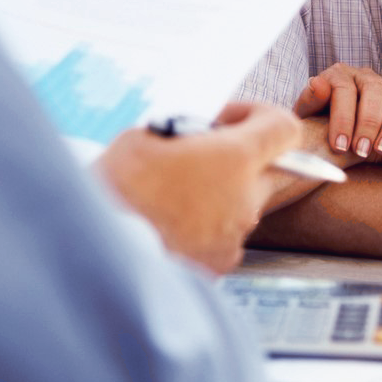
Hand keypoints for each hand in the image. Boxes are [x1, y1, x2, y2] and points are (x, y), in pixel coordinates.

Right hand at [94, 102, 300, 273]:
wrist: (97, 250)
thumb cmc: (116, 189)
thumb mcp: (144, 137)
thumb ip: (187, 134)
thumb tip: (195, 141)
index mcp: (236, 159)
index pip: (284, 129)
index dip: (259, 117)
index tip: (227, 121)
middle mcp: (247, 199)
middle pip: (266, 169)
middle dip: (239, 159)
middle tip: (197, 157)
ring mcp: (235, 236)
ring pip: (243, 205)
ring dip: (220, 194)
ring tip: (173, 195)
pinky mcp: (219, 264)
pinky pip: (224, 237)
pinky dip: (205, 228)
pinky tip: (170, 224)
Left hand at [293, 63, 381, 159]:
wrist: (329, 126)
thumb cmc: (317, 121)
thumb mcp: (307, 114)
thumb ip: (310, 100)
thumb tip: (318, 84)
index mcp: (339, 75)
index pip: (343, 89)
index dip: (342, 118)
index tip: (339, 146)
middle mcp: (365, 77)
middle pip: (373, 90)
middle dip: (367, 123)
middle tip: (360, 150)